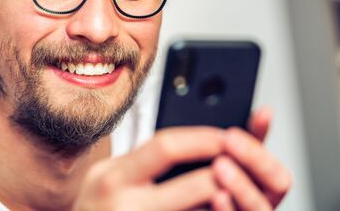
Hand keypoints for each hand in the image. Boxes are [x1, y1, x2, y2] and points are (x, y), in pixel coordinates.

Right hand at [73, 108, 291, 210]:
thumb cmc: (97, 208)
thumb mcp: (110, 177)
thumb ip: (143, 161)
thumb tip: (191, 141)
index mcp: (112, 176)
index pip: (166, 146)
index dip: (203, 139)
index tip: (226, 136)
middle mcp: (120, 203)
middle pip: (191, 185)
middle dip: (223, 173)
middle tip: (242, 165)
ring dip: (222, 199)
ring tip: (234, 189)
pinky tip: (215, 207)